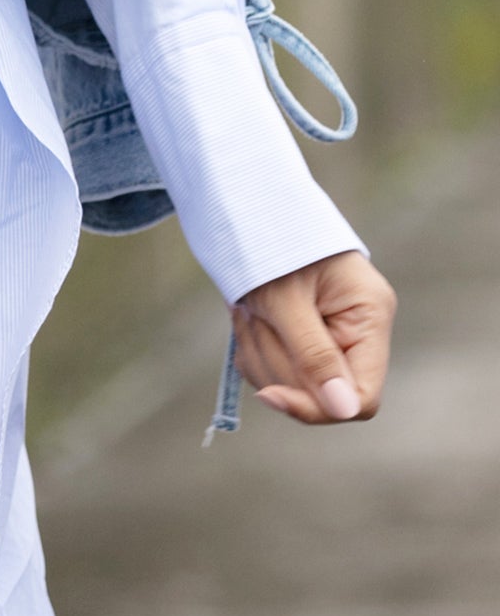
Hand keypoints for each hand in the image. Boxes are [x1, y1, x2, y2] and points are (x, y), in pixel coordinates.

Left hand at [232, 247, 394, 425]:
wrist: (247, 206)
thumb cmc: (270, 240)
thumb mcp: (286, 299)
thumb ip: (314, 355)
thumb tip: (345, 410)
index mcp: (370, 316)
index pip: (362, 397)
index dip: (318, 406)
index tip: (272, 394)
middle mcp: (357, 331)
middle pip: (321, 394)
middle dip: (278, 364)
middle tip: (252, 317)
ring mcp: (330, 335)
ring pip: (291, 385)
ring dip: (259, 351)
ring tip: (248, 308)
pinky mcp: (302, 337)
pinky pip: (273, 370)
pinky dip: (253, 347)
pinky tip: (246, 314)